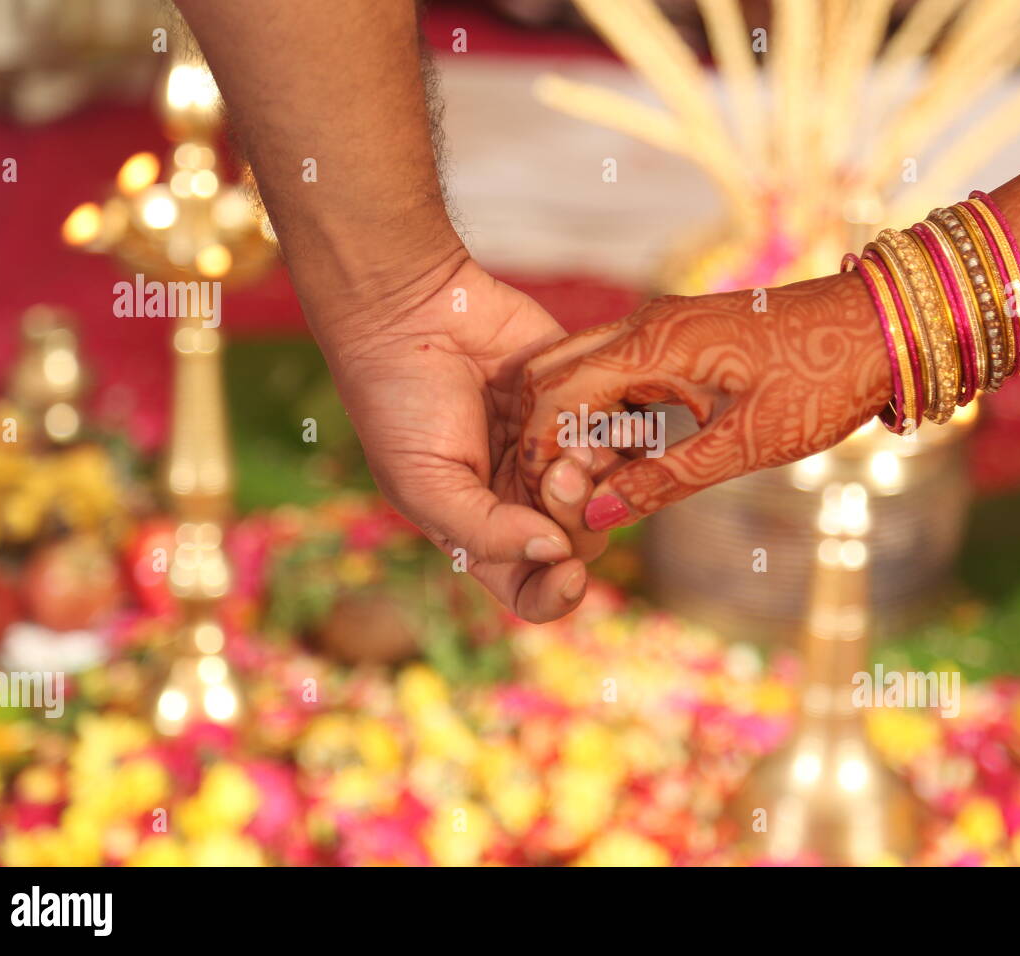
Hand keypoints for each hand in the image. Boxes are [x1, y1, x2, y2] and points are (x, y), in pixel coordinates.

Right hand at [313, 253, 606, 622]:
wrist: (412, 312)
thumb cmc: (399, 404)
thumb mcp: (423, 482)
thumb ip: (484, 532)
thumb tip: (555, 557)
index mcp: (482, 532)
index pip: (531, 591)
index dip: (557, 596)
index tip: (571, 573)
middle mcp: (524, 501)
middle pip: (579, 541)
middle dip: (576, 517)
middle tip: (559, 474)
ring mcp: (556, 453)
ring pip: (607, 492)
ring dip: (599, 476)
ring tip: (574, 441)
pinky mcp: (581, 406)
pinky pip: (621, 436)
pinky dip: (615, 434)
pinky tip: (589, 416)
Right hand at [519, 271, 893, 529]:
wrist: (884, 325)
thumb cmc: (823, 380)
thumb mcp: (745, 443)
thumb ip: (665, 479)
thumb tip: (597, 514)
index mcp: (654, 344)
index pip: (557, 392)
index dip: (537, 449)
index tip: (538, 498)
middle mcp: (646, 326)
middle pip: (556, 374)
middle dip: (546, 434)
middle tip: (560, 492)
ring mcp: (663, 328)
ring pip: (585, 372)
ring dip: (577, 425)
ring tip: (593, 483)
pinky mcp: (682, 339)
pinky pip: (621, 371)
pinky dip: (608, 413)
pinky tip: (626, 455)